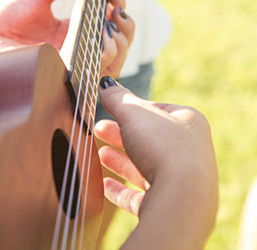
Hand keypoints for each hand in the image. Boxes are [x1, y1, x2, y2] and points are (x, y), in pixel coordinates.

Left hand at [0, 0, 133, 77]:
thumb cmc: (5, 18)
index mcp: (75, 32)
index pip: (109, 26)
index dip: (119, 11)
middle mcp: (79, 50)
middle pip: (119, 45)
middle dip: (125, 26)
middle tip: (115, 7)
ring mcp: (74, 65)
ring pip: (114, 62)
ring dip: (118, 40)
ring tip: (109, 22)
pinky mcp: (66, 77)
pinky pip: (95, 71)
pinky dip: (104, 54)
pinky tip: (101, 37)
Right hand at [94, 79, 218, 249]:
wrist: (182, 199)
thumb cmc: (163, 147)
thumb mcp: (134, 113)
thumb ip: (118, 98)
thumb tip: (105, 84)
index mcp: (189, 122)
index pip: (158, 110)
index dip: (133, 109)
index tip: (113, 109)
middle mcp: (189, 150)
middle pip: (149, 139)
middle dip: (121, 134)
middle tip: (99, 129)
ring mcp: (181, 180)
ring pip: (146, 167)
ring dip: (121, 161)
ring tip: (100, 154)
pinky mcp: (169, 205)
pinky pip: (142, 196)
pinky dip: (122, 190)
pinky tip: (105, 185)